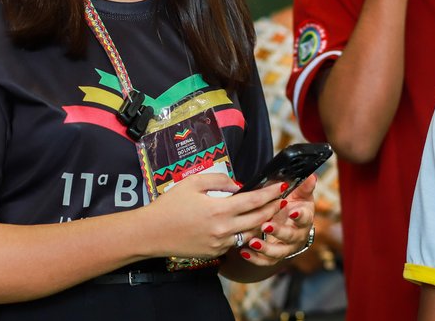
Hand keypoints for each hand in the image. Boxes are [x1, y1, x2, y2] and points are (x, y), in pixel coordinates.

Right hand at [142, 172, 285, 259]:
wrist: (152, 233)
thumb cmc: (170, 205)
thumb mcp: (192, 183)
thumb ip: (219, 180)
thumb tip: (238, 185)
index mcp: (219, 210)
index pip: (254, 200)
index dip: (270, 193)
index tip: (282, 186)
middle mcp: (224, 229)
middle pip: (259, 219)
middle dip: (272, 208)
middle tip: (281, 199)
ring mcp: (221, 243)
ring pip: (251, 233)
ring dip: (262, 222)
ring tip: (268, 211)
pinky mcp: (215, 253)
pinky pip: (236, 242)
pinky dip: (244, 232)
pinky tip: (245, 224)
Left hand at [237, 174, 316, 267]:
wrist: (288, 222)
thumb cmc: (292, 205)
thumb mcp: (299, 194)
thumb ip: (303, 186)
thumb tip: (311, 176)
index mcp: (304, 219)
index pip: (305, 218)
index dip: (300, 216)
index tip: (293, 212)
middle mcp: (297, 236)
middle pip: (291, 237)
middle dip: (279, 231)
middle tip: (266, 225)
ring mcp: (286, 247)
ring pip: (279, 252)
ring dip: (266, 248)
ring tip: (252, 242)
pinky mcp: (274, 256)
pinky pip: (266, 261)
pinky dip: (255, 258)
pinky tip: (244, 251)